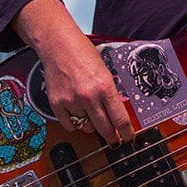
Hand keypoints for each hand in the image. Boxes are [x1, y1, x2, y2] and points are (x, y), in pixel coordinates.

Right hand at [12, 0, 133, 144]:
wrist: (58, 46)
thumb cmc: (82, 54)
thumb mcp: (105, 72)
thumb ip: (109, 93)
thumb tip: (115, 114)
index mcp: (105, 87)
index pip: (120, 118)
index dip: (126, 132)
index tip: (128, 138)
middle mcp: (89, 97)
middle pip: (105, 128)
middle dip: (112, 137)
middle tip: (114, 139)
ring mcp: (72, 102)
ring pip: (86, 127)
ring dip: (90, 125)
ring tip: (90, 114)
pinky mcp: (57, 104)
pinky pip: (69, 125)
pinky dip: (74, 123)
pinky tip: (77, 114)